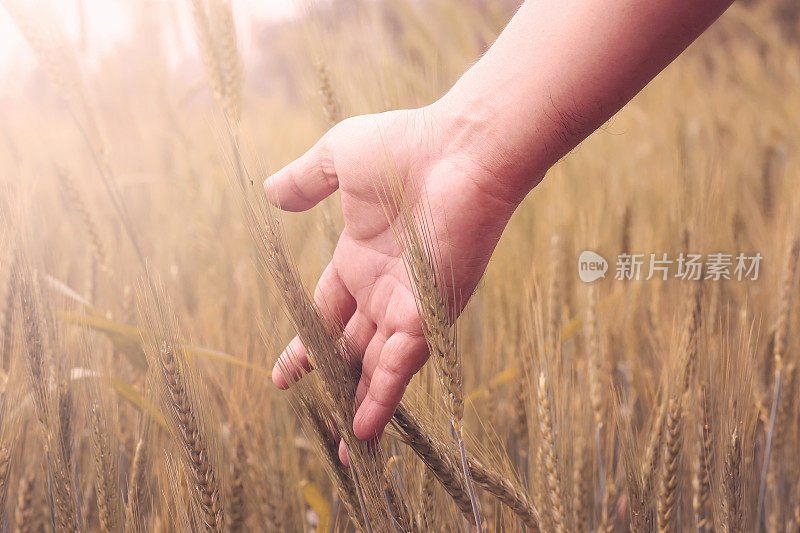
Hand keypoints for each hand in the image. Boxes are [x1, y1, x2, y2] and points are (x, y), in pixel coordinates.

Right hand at [265, 104, 520, 458]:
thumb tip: (271, 193)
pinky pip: (401, 365)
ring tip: (346, 452)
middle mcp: (384, 288)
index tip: (284, 373)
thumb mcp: (339, 158)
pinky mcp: (430, 314)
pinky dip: (382, 397)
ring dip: (362, 406)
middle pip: (352, 348)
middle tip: (318, 417)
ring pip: (378, 367)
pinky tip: (364, 430)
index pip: (327, 312)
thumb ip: (306, 181)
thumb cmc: (406, 146)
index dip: (306, 344)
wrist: (463, 148)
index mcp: (360, 257)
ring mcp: (408, 304)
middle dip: (335, 383)